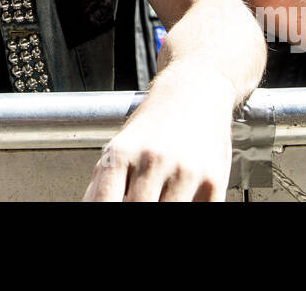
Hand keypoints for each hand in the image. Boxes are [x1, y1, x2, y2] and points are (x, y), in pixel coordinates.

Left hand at [83, 67, 235, 201]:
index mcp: (122, 154)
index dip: (105, 213)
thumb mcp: (121, 145)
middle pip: (138, 209)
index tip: (107, 214)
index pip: (105, 202)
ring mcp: (185, 172)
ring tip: (158, 198)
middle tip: (138, 201)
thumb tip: (90, 204)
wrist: (196, 91)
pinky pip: (201, 211)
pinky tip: (181, 198)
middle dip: (135, 211)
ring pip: (170, 213)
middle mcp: (154, 161)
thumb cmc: (155, 124)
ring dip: (163, 209)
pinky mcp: (214, 182)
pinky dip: (188, 209)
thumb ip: (102, 180)